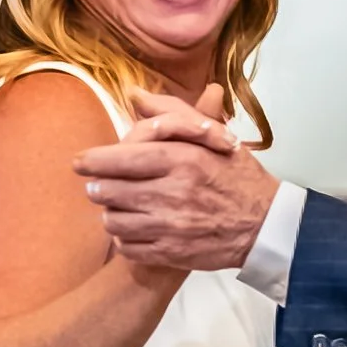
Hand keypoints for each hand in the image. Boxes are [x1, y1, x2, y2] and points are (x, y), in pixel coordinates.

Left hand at [78, 93, 276, 271]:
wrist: (265, 225)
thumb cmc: (236, 176)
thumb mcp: (210, 136)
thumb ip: (170, 112)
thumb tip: (134, 94)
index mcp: (181, 159)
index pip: (120, 159)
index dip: (92, 161)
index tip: (80, 162)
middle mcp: (173, 192)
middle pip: (109, 190)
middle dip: (98, 187)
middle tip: (99, 186)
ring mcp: (171, 226)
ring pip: (114, 220)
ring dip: (110, 213)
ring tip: (118, 207)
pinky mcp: (172, 253)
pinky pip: (129, 247)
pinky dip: (125, 239)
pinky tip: (134, 229)